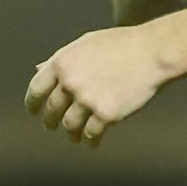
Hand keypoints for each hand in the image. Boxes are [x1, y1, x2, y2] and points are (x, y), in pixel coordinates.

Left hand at [24, 26, 165, 146]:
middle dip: (51, 121)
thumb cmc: (122, 44)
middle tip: (52, 126)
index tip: (34, 111)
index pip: (36, 89)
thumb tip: (38, 70)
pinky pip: (91, 134)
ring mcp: (87, 99)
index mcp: (62, 62)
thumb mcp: (86, 43)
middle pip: (52, 110)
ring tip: (74, 137)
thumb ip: (61, 59)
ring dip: (71, 133)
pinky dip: (90, 141)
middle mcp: (70, 82)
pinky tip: (92, 142)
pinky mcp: (106, 114)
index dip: (33, 103)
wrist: (154, 52)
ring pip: (70, 125)